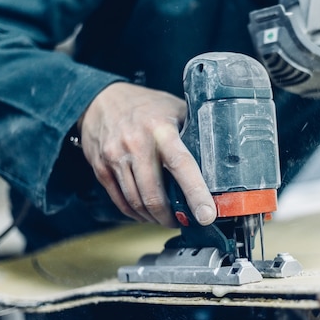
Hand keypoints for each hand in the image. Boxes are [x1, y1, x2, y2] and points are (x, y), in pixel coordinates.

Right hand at [79, 82, 215, 226]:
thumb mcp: (174, 109)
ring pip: (136, 202)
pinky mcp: (101, 168)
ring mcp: (115, 157)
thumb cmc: (145, 106)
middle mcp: (136, 144)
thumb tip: (219, 159)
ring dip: (154, 218)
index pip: (182, 165)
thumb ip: (193, 131)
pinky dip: (136, 213)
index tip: (207, 214)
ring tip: (166, 219)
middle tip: (185, 221)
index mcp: (160, 129)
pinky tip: (146, 213)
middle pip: (154, 194)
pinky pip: (120, 201)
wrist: (99, 99)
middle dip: (171, 217)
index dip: (196, 193)